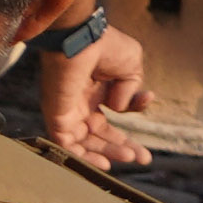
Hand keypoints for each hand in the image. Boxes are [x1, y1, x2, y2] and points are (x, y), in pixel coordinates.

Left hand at [45, 23, 154, 170]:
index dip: (129, 124)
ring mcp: (67, 111)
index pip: (112, 114)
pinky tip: (103, 162)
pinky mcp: (57, 116)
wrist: (81, 40)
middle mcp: (79, 103)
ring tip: (129, 157)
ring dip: (107, 152)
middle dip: (120, 148)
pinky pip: (66, 143)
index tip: (146, 113)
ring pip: (84, 142)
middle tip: (142, 159)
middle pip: (98, 134)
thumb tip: (118, 108)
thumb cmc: (104, 46)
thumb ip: (130, 90)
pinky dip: (82, 156)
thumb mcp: (131, 67)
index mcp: (95, 90)